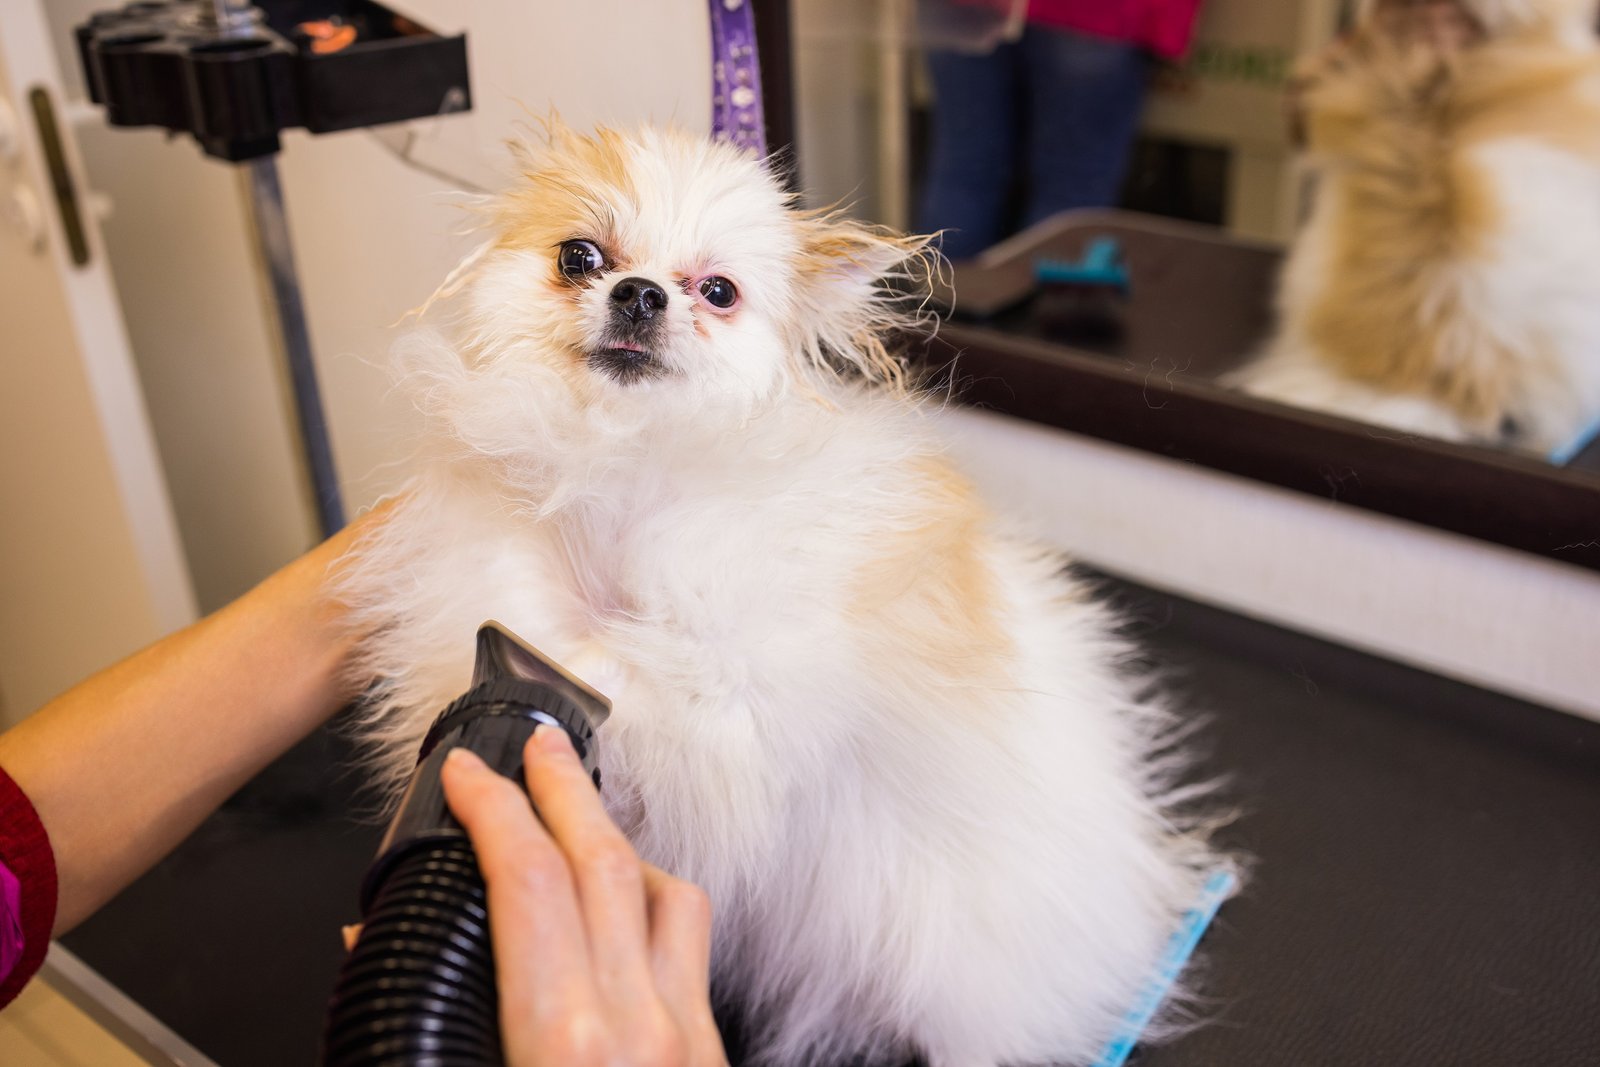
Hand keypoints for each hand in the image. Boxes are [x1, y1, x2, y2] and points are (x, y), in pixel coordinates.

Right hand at [441, 729, 727, 1066]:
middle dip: (566, 789)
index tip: (467, 773)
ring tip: (580, 818)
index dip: (493, 809)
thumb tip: (371, 944)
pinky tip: (631, 906)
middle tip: (541, 746)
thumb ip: (422, 1019)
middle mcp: (637, 1025)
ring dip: (618, 842)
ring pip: (667, 893)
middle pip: (606, 862)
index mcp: (561, 1041)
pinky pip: (694, 949)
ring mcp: (688, 1035)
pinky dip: (657, 903)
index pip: (530, 881)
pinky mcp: (714, 1053)